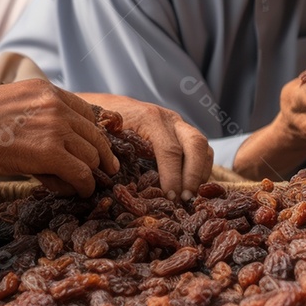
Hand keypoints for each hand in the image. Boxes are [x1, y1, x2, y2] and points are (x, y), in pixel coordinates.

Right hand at [0, 79, 119, 196]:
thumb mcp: (10, 104)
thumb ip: (35, 114)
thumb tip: (49, 139)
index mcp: (45, 90)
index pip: (85, 110)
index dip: (93, 131)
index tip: (96, 144)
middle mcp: (56, 105)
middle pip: (94, 133)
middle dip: (103, 153)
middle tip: (108, 168)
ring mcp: (56, 128)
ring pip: (91, 154)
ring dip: (92, 172)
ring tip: (88, 185)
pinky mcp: (51, 153)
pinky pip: (81, 172)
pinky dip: (84, 185)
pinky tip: (81, 192)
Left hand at [81, 92, 212, 200]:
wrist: (106, 106)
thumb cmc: (102, 124)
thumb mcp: (103, 135)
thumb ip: (110, 151)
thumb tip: (116, 176)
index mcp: (150, 118)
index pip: (169, 149)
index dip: (173, 176)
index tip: (171, 197)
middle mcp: (170, 119)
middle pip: (196, 143)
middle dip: (195, 174)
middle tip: (186, 199)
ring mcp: (179, 125)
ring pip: (203, 147)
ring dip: (201, 174)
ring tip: (190, 198)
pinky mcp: (182, 135)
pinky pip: (202, 151)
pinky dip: (201, 170)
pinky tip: (191, 189)